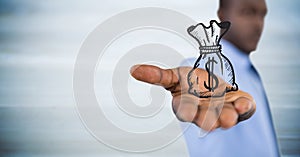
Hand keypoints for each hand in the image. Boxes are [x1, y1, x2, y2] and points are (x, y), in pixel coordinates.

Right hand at [130, 64, 255, 130]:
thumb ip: (157, 75)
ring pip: (225, 117)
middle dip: (207, 120)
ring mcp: (223, 110)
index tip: (187, 112)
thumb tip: (133, 70)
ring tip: (229, 118)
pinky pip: (244, 109)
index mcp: (187, 106)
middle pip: (205, 119)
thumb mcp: (175, 76)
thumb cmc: (194, 83)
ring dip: (227, 118)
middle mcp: (205, 112)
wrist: (215, 82)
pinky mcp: (239, 106)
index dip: (186, 111)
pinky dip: (245, 107)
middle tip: (209, 123)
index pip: (185, 111)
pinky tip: (244, 103)